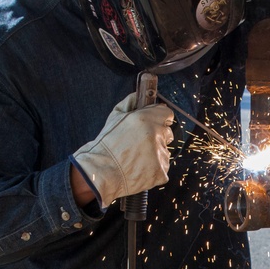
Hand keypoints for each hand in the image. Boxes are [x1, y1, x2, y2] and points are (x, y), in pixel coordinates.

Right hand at [72, 93, 173, 207]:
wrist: (101, 173)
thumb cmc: (106, 145)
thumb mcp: (114, 116)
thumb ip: (131, 103)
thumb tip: (140, 95)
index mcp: (145, 119)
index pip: (167, 113)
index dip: (160, 118)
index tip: (155, 122)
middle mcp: (155, 135)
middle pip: (167, 133)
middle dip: (158, 136)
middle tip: (141, 143)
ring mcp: (160, 155)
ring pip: (164, 151)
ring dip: (155, 153)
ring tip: (137, 158)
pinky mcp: (161, 171)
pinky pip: (163, 166)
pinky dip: (154, 168)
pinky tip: (139, 167)